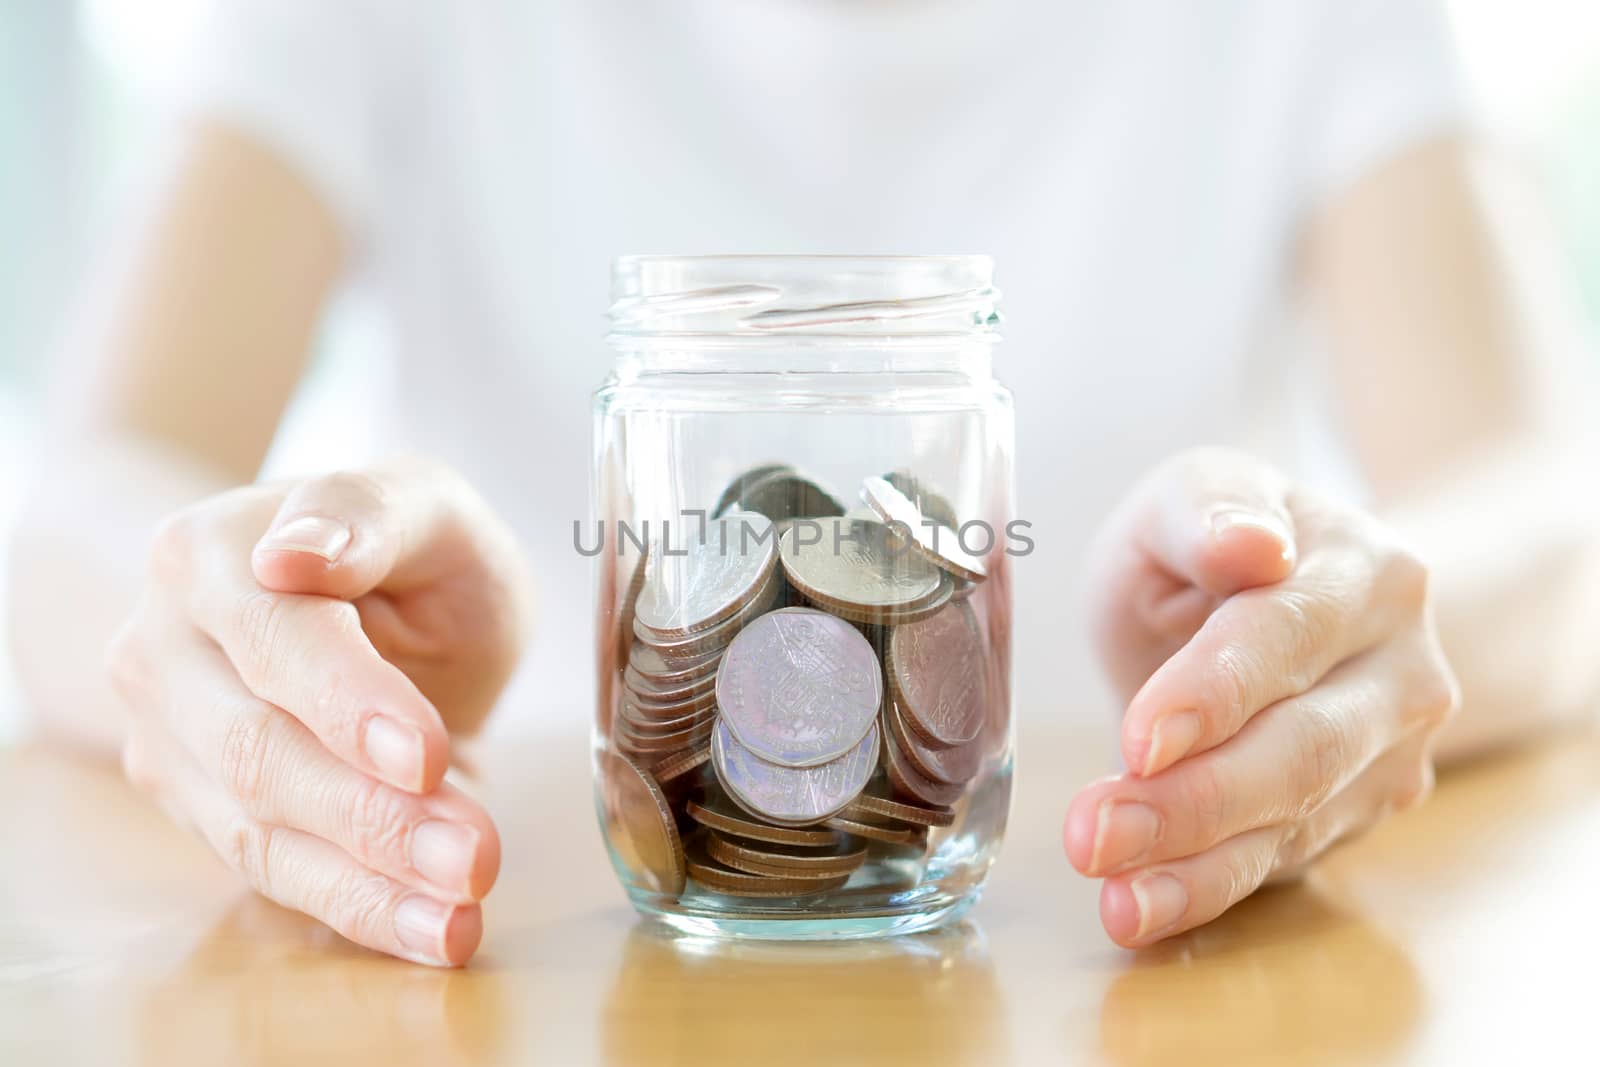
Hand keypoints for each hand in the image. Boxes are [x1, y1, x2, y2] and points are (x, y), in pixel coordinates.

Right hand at [107, 459, 532, 964]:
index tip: (425, 755)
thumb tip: (296, 555)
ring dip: (371, 882)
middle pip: (258, 749)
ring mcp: (169, 736)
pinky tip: (435, 930)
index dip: (349, 703)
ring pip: (260, 829)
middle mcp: (163, 647)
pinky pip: (274, 872)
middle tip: (476, 855)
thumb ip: (368, 514)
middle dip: (374, 815)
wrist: (369, 598)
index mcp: (209, 554)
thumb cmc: (407, 547)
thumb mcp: (423, 506)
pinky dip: (360, 908)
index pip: (276, 640)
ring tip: (464, 910)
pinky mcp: (198, 807)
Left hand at [1068, 448, 1457, 946]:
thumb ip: (1207, 509)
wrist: (1280, 592)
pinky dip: (1204, 890)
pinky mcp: (1359, 813)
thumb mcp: (1189, 496)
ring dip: (1193, 863)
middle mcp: (1402, 668)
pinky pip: (1280, 862)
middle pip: (1301, 749)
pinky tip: (1136, 907)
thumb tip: (1254, 544)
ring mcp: (1392, 751)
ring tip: (1110, 887)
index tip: (1142, 738)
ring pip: (1295, 820)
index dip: (1214, 692)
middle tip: (1094, 833)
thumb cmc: (1214, 543)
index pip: (1287, 636)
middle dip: (1193, 800)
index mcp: (1365, 570)